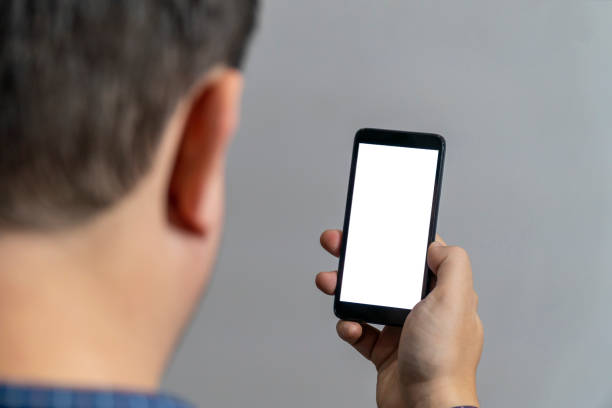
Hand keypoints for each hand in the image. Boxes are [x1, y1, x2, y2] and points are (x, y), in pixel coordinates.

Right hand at [316, 230, 482, 407]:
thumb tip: (436, 245)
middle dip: (360, 261)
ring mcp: (403, 332)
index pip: (419, 258)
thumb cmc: (443, 360)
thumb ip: (452, 264)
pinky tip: (349, 326)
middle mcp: (423, 311)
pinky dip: (348, 326)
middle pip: (386, 275)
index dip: (396, 241)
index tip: (376, 229)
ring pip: (368, 301)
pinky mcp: (384, 352)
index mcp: (442, 295)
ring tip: (329, 282)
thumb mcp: (455, 299)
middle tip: (338, 246)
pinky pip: (360, 331)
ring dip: (345, 290)